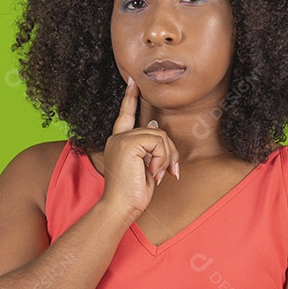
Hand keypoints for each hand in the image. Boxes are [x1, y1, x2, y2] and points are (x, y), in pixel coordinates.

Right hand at [98, 77, 179, 220]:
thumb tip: (158, 126)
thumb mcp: (145, 167)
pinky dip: (162, 158)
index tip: (133, 81)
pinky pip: (158, 142)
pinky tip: (154, 172)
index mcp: (119, 142)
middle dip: (168, 152)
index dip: (130, 98)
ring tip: (158, 174)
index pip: (126, 115)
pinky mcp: (128, 144)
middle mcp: (118, 138)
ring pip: (160, 136)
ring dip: (166, 157)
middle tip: (169, 172)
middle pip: (156, 130)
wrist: (120, 207)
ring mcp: (122, 139)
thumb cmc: (132, 193)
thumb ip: (150, 147)